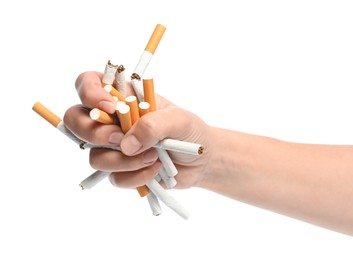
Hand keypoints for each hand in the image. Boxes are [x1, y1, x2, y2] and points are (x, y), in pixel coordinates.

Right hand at [63, 71, 212, 188]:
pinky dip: (134, 176)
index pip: (88, 84)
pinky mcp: (121, 170)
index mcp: (123, 98)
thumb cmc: (190, 131)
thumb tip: (126, 144)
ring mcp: (113, 147)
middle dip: (95, 133)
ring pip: (94, 156)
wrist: (202, 160)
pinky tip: (154, 170)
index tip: (110, 107)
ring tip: (153, 156)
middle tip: (120, 138)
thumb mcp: (178, 120)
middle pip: (76, 121)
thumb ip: (153, 125)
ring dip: (122, 160)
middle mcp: (112, 121)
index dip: (89, 93)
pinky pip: (113, 177)